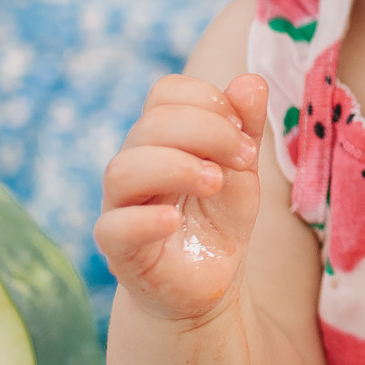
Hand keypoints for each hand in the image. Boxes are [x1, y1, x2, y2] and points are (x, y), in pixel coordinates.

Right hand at [94, 72, 267, 326]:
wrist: (206, 283)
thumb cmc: (217, 221)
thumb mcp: (241, 171)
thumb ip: (245, 128)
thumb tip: (250, 81)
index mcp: (161, 139)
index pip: (165, 93)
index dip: (206, 101)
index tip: (243, 131)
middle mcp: (135, 165)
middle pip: (149, 126)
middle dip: (205, 131)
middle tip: (242, 158)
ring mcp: (121, 206)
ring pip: (123, 170)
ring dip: (175, 168)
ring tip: (214, 183)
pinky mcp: (119, 250)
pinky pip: (113, 227)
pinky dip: (144, 219)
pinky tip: (175, 221)